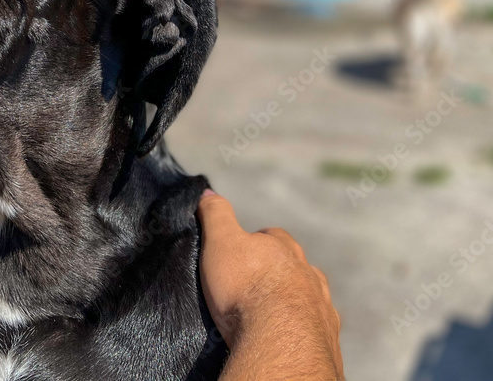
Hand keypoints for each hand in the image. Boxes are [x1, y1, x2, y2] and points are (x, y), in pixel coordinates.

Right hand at [197, 190, 342, 380]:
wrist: (279, 342)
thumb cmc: (246, 288)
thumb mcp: (220, 243)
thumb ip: (216, 215)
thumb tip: (208, 192)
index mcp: (284, 247)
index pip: (270, 235)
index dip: (254, 243)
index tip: (238, 256)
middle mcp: (308, 271)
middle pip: (293, 264)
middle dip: (276, 271)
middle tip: (250, 286)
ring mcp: (321, 304)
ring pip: (308, 295)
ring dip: (292, 299)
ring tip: (267, 314)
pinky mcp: (327, 335)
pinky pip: (315, 327)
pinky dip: (301, 327)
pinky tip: (285, 335)